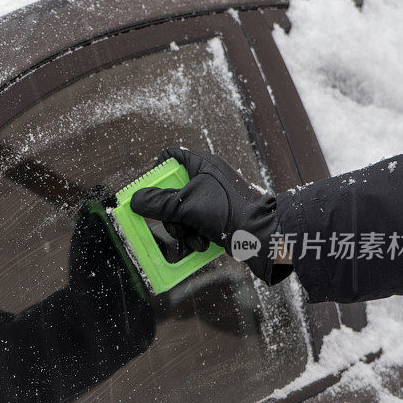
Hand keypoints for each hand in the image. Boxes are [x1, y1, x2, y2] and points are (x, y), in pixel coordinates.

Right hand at [130, 147, 290, 283]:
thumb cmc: (232, 211)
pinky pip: (195, 226)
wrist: (267, 235)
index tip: (151, 192)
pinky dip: (196, 237)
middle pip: (171, 193)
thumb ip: (158, 203)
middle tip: (175, 224)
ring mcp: (213, 200)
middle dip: (171, 215)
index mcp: (201, 165)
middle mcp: (207, 180)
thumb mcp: (187, 206)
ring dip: (184, 230)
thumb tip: (134, 200)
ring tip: (196, 239)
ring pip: (182, 214)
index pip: (170, 157)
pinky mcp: (219, 219)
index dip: (157, 173)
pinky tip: (203, 244)